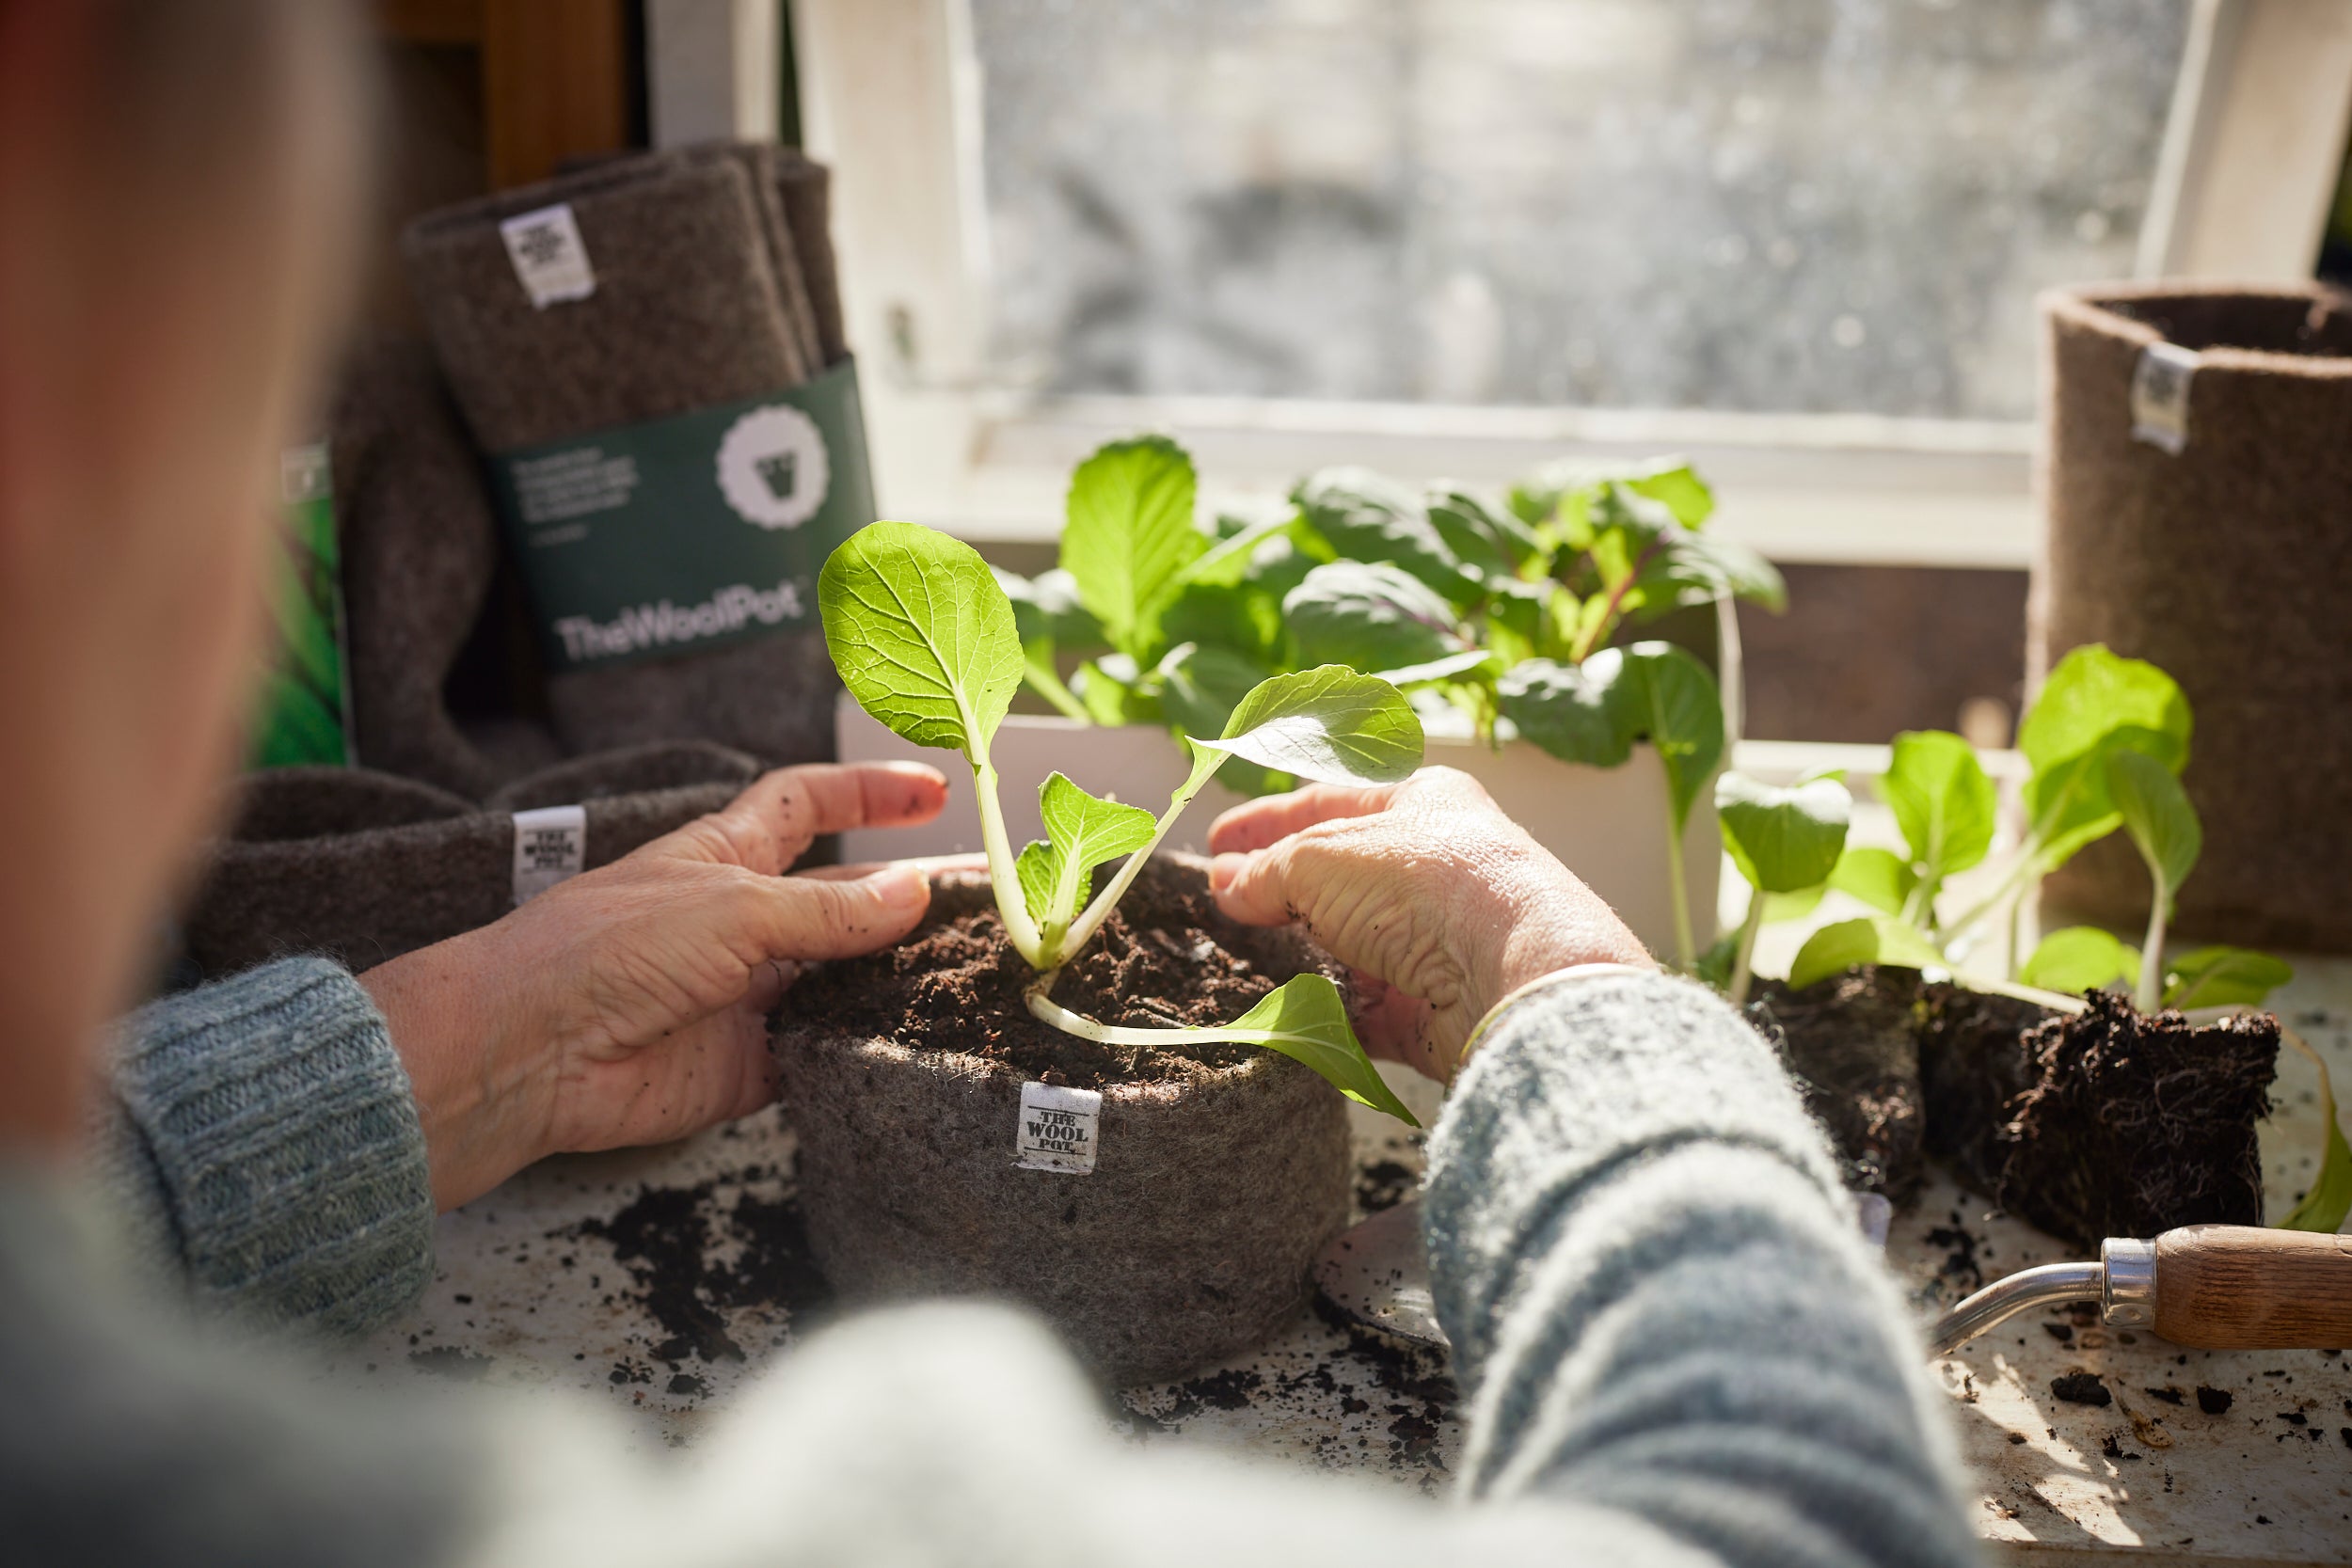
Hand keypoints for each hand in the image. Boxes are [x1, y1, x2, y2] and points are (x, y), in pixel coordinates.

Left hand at [362, 762, 945, 1208]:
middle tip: (985, 904)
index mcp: (726, 858)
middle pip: (842, 900)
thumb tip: (915, 891)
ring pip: (841, 980)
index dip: (868, 792)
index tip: (935, 790)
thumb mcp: (731, 910)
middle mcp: (741, 924)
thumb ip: (828, 909)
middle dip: (907, 898)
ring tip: (971, 974)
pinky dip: (864, 1050)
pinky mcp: (746, 1069)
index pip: (808, 806)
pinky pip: (822, 1055)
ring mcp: (746, 997)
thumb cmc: (601, 952)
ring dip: (896, 978)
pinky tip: (912, 1044)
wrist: (527, 1056)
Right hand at [1207, 767, 1649, 1081]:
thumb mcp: (1323, 858)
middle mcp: (1438, 867)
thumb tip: (1229, 886)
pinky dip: (1328, 1014)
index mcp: (1422, 802)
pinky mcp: (1437, 1010)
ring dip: (1302, 956)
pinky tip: (1287, 1014)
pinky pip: (1369, 1011)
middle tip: (1223, 904)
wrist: (1512, 976)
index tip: (1217, 843)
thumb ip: (1269, 871)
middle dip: (1280, 892)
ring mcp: (1440, 942)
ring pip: (1355, 947)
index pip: (1331, 804)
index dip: (1269, 822)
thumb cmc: (1426, 885)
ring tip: (1243, 963)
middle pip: (1343, 879)